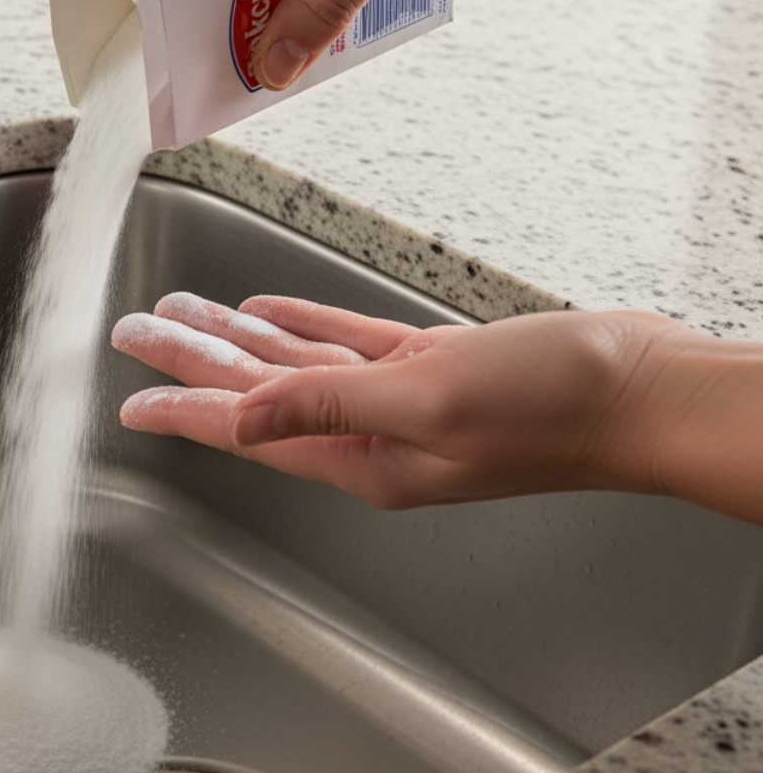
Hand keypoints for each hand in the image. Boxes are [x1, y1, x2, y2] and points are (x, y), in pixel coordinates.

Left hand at [111, 292, 762, 523]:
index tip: (129, 399)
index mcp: (362, 458)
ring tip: (181, 314)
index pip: (246, 432)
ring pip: (295, 367)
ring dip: (236, 340)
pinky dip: (304, 327)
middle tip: (136, 331)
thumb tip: (244, 415)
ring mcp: (401, 403)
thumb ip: (328, 405)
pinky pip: (346, 347)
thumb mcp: (427, 401)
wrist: (644, 391)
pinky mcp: (432, 369)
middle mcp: (371, 436)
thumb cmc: (555, 408)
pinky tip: (268, 314)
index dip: (182, 409)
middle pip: (256, 394)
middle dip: (190, 361)